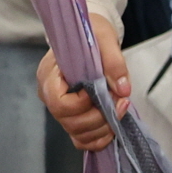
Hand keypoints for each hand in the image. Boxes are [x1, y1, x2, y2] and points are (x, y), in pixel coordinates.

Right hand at [35, 11, 130, 150]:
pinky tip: (112, 125)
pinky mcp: (71, 118)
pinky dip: (99, 138)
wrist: (90, 35)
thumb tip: (122, 90)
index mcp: (49, 74)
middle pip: (69, 122)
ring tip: (119, 108)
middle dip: (100, 117)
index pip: (58, 102)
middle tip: (121, 102)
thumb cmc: (91, 33)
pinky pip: (82, 140)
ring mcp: (59, 110)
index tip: (100, 89)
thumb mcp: (104, 38)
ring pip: (77, 133)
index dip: (82, 103)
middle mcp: (49, 95)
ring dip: (103, 128)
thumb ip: (113, 62)